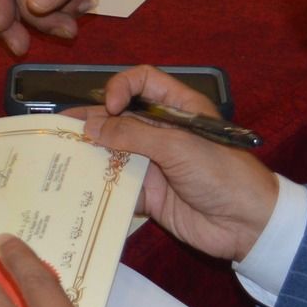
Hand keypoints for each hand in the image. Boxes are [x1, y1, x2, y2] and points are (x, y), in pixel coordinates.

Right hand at [71, 66, 277, 261]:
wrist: (247, 224)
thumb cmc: (221, 173)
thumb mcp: (178, 146)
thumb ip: (132, 135)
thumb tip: (90, 126)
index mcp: (177, 108)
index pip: (141, 82)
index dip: (121, 88)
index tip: (110, 107)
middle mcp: (162, 131)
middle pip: (120, 117)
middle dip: (93, 121)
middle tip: (61, 129)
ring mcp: (153, 163)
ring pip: (114, 151)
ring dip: (90, 154)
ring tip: (59, 156)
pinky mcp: (147, 194)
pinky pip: (117, 185)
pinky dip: (98, 185)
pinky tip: (75, 187)